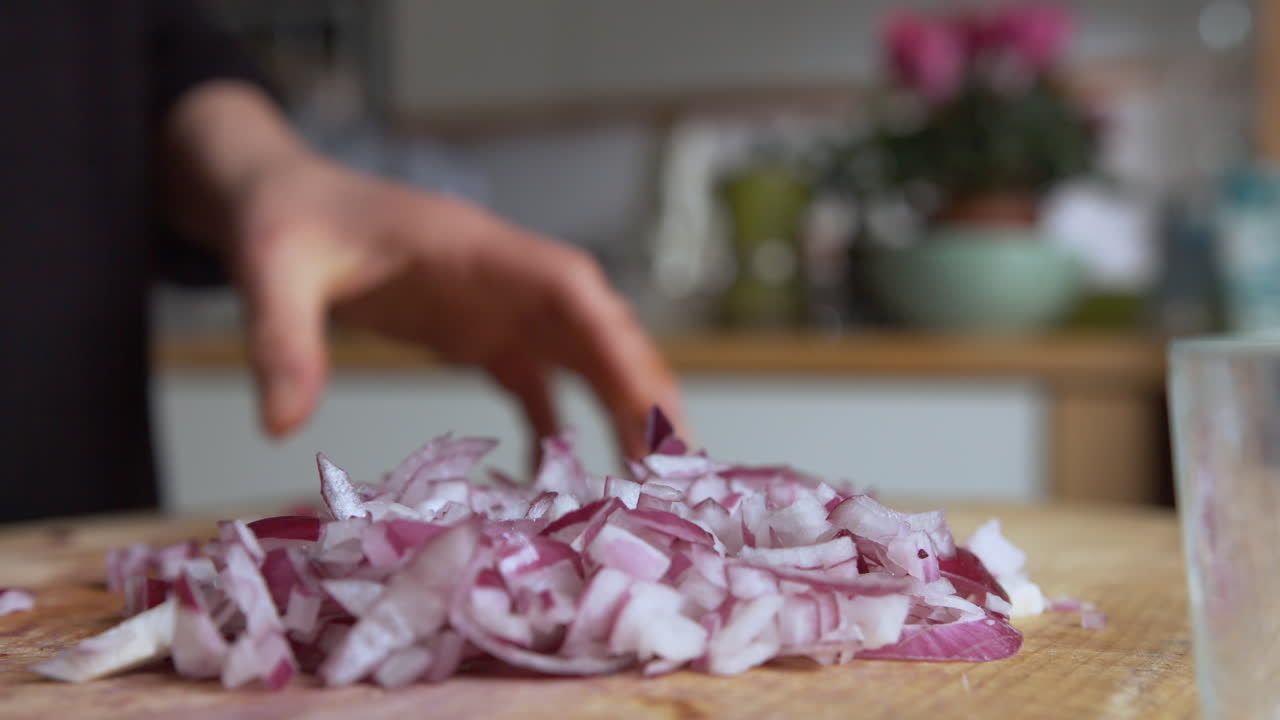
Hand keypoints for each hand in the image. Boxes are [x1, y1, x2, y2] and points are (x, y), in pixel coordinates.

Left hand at [165, 82, 683, 459]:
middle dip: (640, 386)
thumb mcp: (271, 269)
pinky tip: (568, 474)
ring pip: (581, 355)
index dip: (614, 340)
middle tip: (676, 460)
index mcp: (472, 249)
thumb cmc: (281, 219)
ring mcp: (494, 307)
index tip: (648, 398)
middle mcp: (501, 278)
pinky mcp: (477, 334)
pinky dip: (559, 422)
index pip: (567, 286)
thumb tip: (281, 424)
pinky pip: (536, 379)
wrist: (275, 200)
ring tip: (651, 474)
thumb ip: (282, 335)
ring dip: (619, 407)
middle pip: (596, 327)